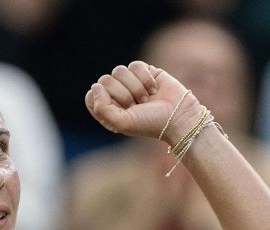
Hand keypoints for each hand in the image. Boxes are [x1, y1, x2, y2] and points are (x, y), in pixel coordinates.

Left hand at [87, 61, 201, 142]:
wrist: (178, 116)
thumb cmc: (150, 123)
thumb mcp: (122, 123)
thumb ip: (101, 108)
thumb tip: (96, 86)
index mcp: (108, 110)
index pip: (91, 96)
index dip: (103, 100)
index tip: (120, 109)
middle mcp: (117, 96)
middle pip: (105, 80)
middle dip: (123, 94)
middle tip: (137, 106)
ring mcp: (130, 82)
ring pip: (119, 71)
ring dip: (136, 87)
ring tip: (146, 98)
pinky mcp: (144, 72)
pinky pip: (135, 65)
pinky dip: (145, 78)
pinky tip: (154, 88)